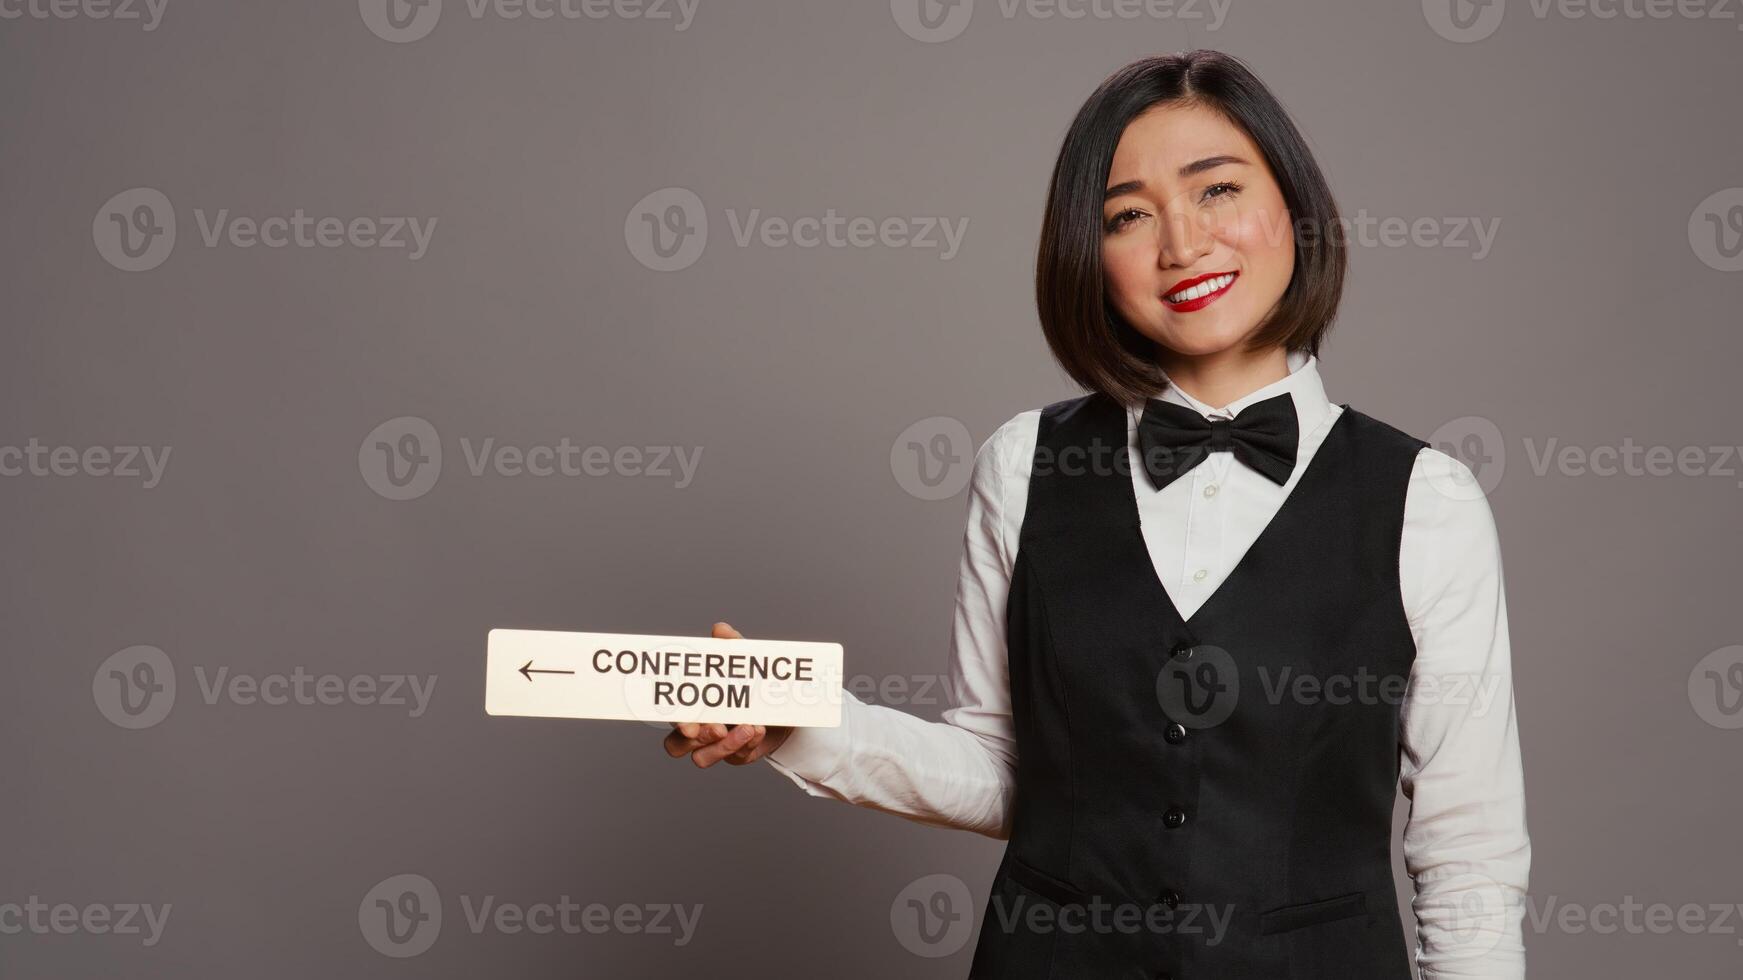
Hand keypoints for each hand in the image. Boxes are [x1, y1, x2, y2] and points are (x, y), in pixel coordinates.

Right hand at [661, 621, 794, 767]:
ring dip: (724, 746)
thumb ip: (731, 647)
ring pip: (702, 758)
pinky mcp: (736, 755)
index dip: (676, 723)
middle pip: (677, 746)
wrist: (782, 704)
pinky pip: (735, 757)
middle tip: (719, 729)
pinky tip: (759, 729)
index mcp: (691, 705)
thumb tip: (720, 629)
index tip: (689, 726)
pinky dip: (747, 743)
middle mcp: (697, 729)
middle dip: (696, 739)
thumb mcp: (743, 661)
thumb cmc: (751, 680)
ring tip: (749, 727)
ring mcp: (715, 745)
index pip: (673, 718)